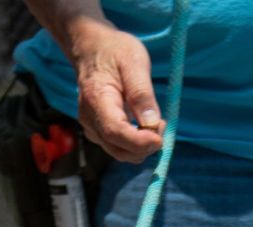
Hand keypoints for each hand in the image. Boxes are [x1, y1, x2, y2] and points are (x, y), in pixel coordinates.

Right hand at [62, 15, 164, 162]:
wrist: (92, 48)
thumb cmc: (114, 51)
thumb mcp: (134, 62)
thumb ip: (142, 94)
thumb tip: (152, 124)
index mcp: (96, 99)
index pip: (116, 132)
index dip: (139, 142)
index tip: (160, 139)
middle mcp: (89, 118)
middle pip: (119, 149)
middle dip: (145, 146)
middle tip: (163, 124)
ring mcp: (92, 127)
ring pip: (121, 152)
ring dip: (142, 146)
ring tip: (156, 122)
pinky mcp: (98, 131)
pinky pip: (119, 147)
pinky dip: (136, 144)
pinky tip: (145, 125)